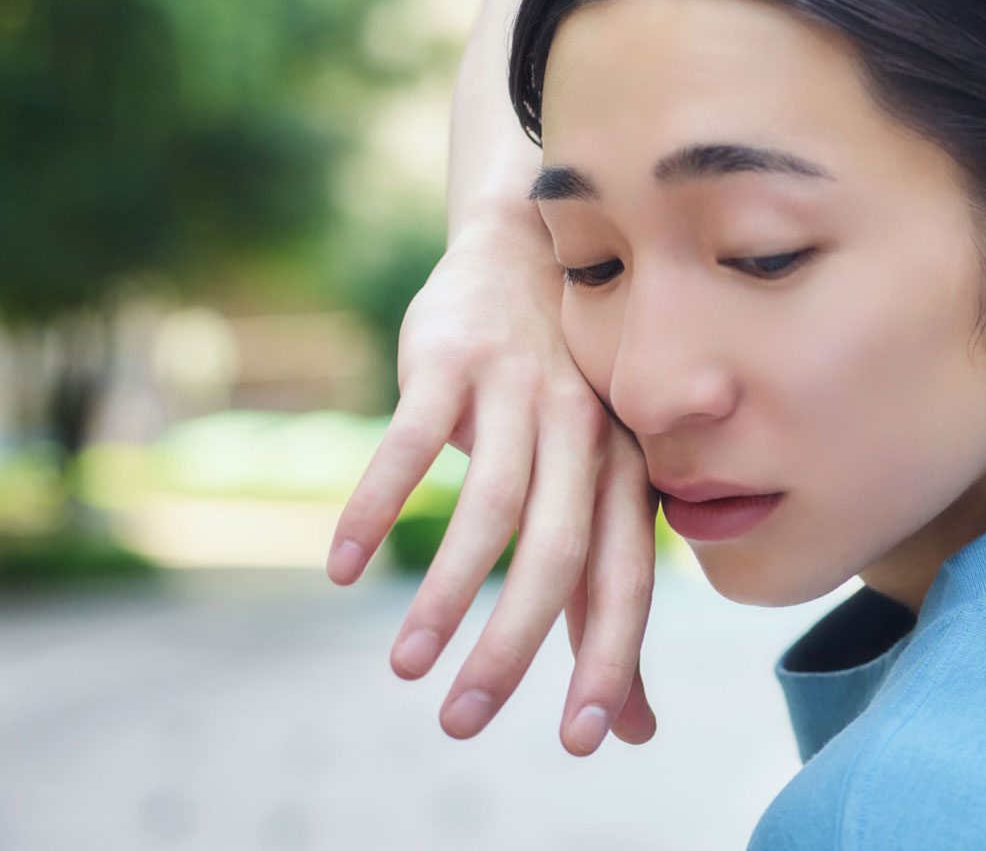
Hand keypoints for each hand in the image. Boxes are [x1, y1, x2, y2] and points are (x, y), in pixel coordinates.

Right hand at [325, 220, 658, 753]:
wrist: (534, 253)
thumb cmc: (570, 398)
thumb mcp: (599, 489)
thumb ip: (605, 605)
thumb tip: (636, 729)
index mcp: (625, 471)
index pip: (625, 578)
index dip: (610, 658)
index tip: (580, 739)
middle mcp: (584, 431)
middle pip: (556, 553)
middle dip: (512, 648)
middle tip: (461, 723)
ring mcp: (519, 390)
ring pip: (488, 505)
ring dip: (442, 593)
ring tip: (405, 668)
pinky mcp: (451, 360)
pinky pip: (409, 441)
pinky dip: (375, 505)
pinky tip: (340, 566)